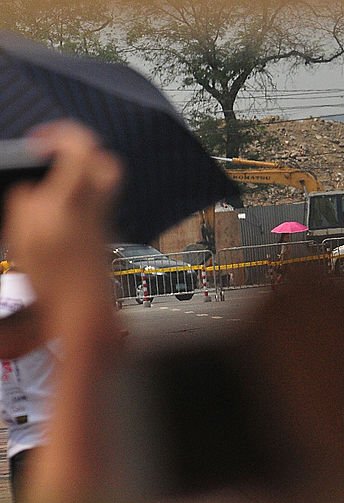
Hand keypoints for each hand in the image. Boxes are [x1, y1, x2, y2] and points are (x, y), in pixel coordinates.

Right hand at [3, 121, 121, 311]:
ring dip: (78, 173)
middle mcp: (94, 204)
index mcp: (72, 198)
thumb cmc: (53, 278)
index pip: (81, 147)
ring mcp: (103, 218)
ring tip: (49, 184)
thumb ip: (25, 201)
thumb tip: (30, 186)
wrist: (86, 310)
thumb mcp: (23, 235)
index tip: (38, 143)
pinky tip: (56, 211)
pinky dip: (77, 195)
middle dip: (78, 151)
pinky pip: (96, 200)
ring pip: (102, 180)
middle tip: (51, 157)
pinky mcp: (103, 233)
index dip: (60, 134)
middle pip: (104, 161)